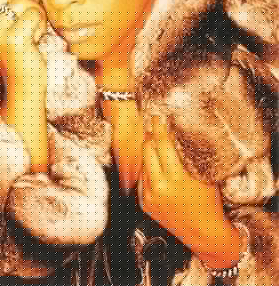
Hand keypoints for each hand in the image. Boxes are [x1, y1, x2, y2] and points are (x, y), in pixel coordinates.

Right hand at [0, 0, 47, 90]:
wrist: (23, 87)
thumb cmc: (19, 55)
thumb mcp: (3, 28)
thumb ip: (2, 6)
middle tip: (31, 11)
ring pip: (22, 0)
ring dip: (36, 11)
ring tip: (34, 29)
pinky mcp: (14, 39)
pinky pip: (34, 13)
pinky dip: (41, 23)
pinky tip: (37, 38)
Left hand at [138, 116, 241, 267]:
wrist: (203, 232)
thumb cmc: (208, 203)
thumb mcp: (202, 176)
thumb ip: (186, 157)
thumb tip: (174, 134)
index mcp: (175, 178)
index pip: (162, 144)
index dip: (158, 128)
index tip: (157, 118)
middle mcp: (158, 187)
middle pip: (147, 150)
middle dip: (150, 138)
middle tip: (154, 128)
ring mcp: (148, 195)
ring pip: (143, 164)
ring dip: (148, 153)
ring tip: (155, 145)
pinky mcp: (144, 202)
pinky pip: (142, 179)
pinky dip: (148, 170)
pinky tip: (155, 166)